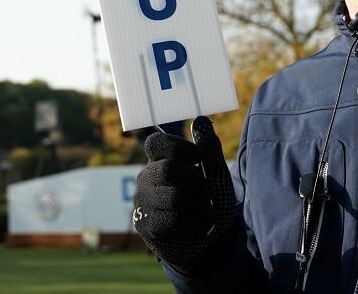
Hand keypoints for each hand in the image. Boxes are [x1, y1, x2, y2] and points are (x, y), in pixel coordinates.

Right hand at [132, 116, 238, 275]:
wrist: (209, 239)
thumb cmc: (208, 200)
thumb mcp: (214, 173)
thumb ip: (208, 148)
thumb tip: (200, 119)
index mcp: (159, 160)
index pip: (156, 143)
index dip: (179, 148)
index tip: (198, 159)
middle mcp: (145, 178)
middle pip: (169, 170)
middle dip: (197, 182)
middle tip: (208, 192)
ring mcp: (143, 202)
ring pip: (174, 198)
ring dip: (200, 207)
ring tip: (207, 212)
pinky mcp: (146, 226)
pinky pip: (173, 222)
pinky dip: (194, 225)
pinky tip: (198, 227)